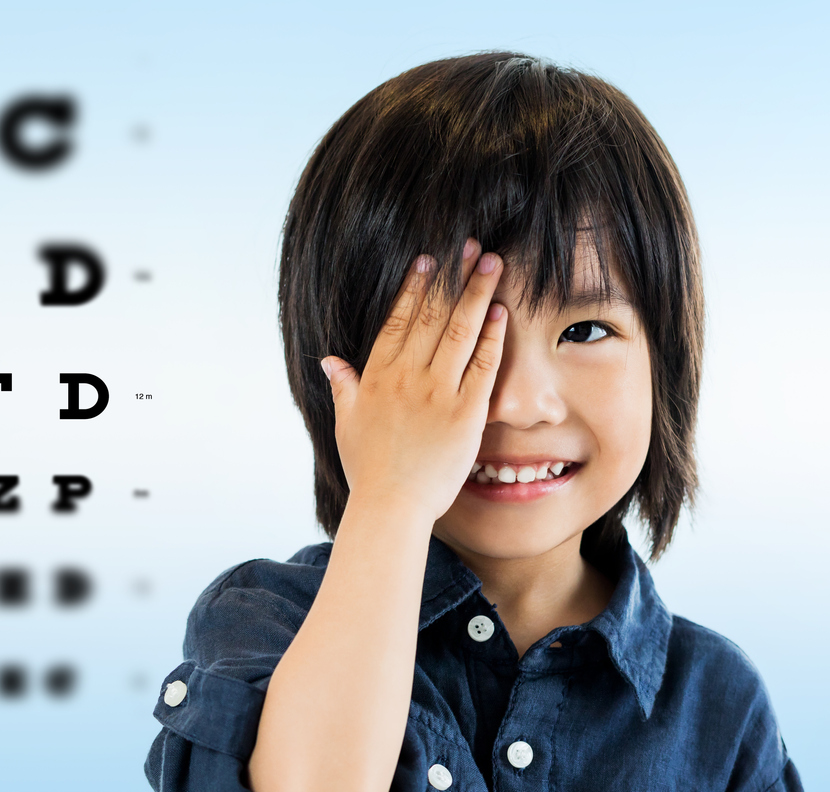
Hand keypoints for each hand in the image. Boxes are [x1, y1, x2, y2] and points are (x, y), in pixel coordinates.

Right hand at [320, 238, 506, 523]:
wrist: (390, 508)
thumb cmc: (368, 470)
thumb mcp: (346, 424)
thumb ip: (342, 387)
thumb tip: (329, 361)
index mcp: (376, 377)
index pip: (398, 320)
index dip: (414, 287)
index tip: (427, 260)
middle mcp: (405, 378)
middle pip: (432, 315)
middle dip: (451, 276)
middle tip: (468, 244)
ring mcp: (436, 393)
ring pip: (458, 331)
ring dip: (476, 293)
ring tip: (491, 263)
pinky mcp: (464, 413)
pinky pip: (481, 366)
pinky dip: (491, 337)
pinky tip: (501, 312)